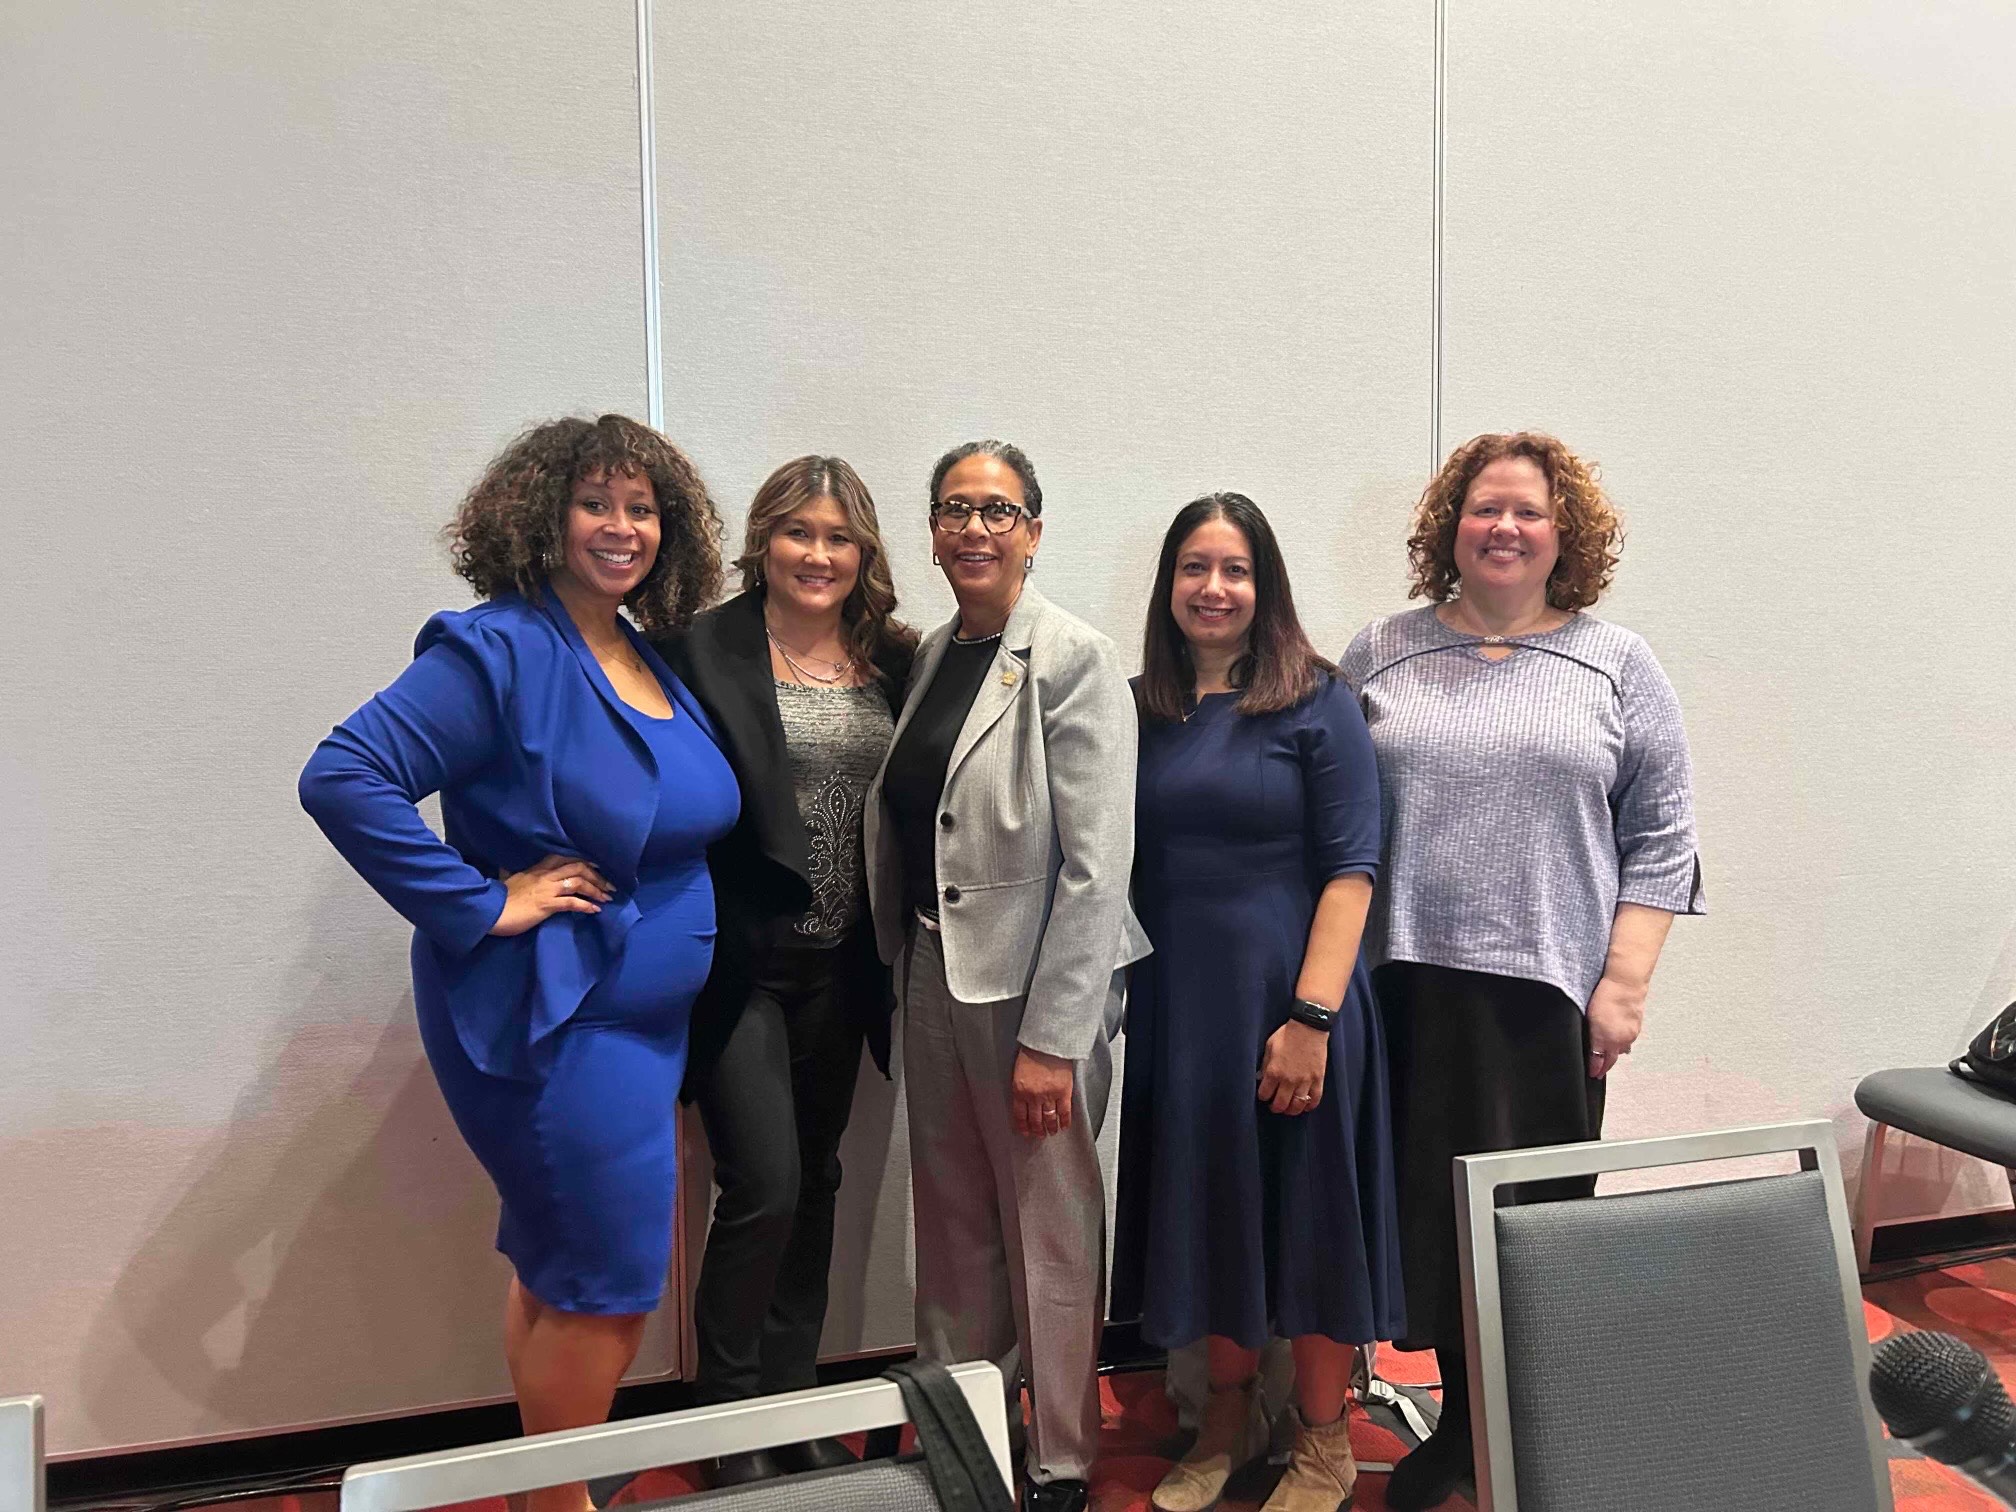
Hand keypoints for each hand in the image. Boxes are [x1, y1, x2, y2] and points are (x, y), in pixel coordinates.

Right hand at [488, 855, 614, 936]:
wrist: (491, 912)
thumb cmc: (500, 898)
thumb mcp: (509, 878)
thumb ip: (513, 871)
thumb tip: (506, 867)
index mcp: (538, 868)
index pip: (567, 857)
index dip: (587, 860)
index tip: (600, 867)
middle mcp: (546, 875)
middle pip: (579, 867)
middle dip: (598, 876)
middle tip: (610, 886)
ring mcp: (547, 889)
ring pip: (579, 882)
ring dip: (597, 890)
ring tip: (607, 898)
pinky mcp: (547, 905)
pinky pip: (572, 903)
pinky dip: (586, 906)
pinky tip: (595, 910)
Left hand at [1012, 1047, 1076, 1138]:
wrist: (1048, 1043)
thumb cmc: (1032, 1053)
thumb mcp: (1018, 1072)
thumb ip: (1020, 1088)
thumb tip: (1022, 1103)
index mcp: (1019, 1091)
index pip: (1020, 1115)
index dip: (1023, 1127)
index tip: (1025, 1132)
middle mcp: (1033, 1097)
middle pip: (1035, 1120)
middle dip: (1037, 1130)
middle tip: (1039, 1135)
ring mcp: (1049, 1096)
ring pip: (1049, 1118)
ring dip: (1050, 1128)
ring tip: (1051, 1132)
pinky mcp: (1064, 1093)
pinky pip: (1064, 1112)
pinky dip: (1064, 1121)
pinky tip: (1064, 1126)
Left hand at [1257, 1020, 1328, 1114]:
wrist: (1309, 1027)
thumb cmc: (1287, 1035)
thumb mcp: (1269, 1046)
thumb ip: (1265, 1064)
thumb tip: (1261, 1078)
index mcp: (1274, 1071)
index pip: (1265, 1094)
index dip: (1263, 1096)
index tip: (1265, 1095)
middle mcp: (1288, 1080)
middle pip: (1280, 1105)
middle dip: (1275, 1108)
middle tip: (1275, 1106)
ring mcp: (1305, 1081)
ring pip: (1297, 1106)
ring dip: (1291, 1110)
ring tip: (1289, 1107)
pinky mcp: (1318, 1080)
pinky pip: (1314, 1100)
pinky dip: (1309, 1106)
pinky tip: (1305, 1105)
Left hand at [1585, 974, 1646, 1078]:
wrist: (1625, 984)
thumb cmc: (1605, 995)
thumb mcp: (1590, 1017)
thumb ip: (1592, 1035)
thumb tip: (1592, 1046)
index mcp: (1605, 1038)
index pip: (1598, 1060)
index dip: (1595, 1069)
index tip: (1592, 1074)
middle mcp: (1619, 1040)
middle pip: (1611, 1059)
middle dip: (1604, 1067)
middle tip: (1599, 1073)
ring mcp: (1630, 1035)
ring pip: (1621, 1050)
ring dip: (1614, 1055)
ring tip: (1607, 1059)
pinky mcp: (1637, 1028)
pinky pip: (1628, 1041)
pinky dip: (1622, 1044)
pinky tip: (1618, 1042)